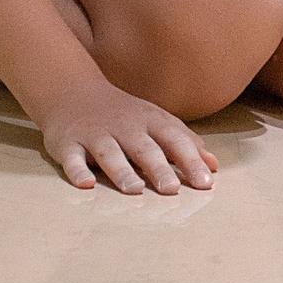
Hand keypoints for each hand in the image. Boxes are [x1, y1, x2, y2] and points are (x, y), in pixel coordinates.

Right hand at [32, 74, 218, 194]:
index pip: (175, 141)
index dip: (191, 161)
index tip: (206, 183)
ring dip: (122, 171)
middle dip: (159, 168)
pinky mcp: (68, 143)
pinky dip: (78, 171)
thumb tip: (214, 165)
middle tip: (172, 191)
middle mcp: (125, 127)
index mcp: (151, 122)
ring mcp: (96, 134)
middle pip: (144, 148)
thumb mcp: (157, 122)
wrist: (74, 92)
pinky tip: (86, 184)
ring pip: (110, 154)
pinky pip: (73, 158)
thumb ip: (185, 143)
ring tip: (135, 190)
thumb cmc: (124, 114)